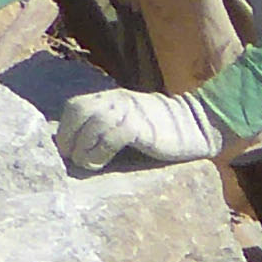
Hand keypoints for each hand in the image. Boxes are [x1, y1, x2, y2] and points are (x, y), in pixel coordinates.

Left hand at [56, 87, 228, 171]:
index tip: (68, 150)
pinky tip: (100, 163)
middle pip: (78, 112)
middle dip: (69, 138)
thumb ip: (107, 122)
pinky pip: (109, 137)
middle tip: (74, 158)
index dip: (65, 129)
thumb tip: (78, 144)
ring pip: (90, 124)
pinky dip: (98, 153)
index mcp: (111, 97)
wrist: (196, 127)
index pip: (74, 106)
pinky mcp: (138, 126)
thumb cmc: (161, 131)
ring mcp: (128, 111)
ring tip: (88, 163)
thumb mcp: (129, 119)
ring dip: (82, 148)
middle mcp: (116, 99)